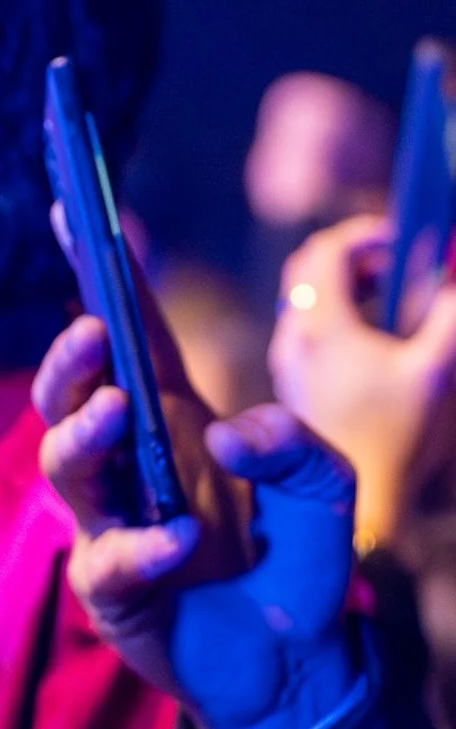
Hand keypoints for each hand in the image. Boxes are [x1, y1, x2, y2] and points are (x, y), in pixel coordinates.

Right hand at [37, 310, 359, 728]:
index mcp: (177, 422)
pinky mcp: (110, 587)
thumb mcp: (328, 487)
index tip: (76, 216)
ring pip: (65, 466)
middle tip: (93, 334)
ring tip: (118, 415)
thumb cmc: (296, 563)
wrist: (294, 664)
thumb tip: (228, 431)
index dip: (104, 280)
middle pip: (68, 396)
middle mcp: (132, 465)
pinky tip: (182, 543)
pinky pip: (107, 558)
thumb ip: (294, 444)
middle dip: (68, 360)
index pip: (136, 339)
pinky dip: (142, 546)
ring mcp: (111, 523)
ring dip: (84, 434)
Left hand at [269, 214, 455, 550]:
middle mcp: (294, 340)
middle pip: (307, 270)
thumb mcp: (437, 366)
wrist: (359, 496)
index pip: (325, 251)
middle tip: (400, 261)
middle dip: (354, 254)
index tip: (404, 237)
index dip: (365, 233)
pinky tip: (379, 330)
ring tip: (396, 294)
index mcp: (322, 328)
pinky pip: (308, 326)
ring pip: (305, 298)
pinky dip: (340, 310)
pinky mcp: (295, 379)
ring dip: (348, 282)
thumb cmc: (399, 433)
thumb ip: (450, 311)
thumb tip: (454, 271)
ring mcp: (289, 361)